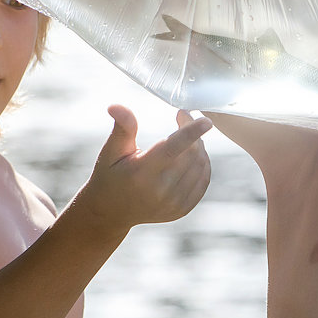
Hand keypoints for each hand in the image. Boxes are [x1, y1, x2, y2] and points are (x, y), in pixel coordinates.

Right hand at [76, 105, 211, 235]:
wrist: (111, 211)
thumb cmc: (110, 174)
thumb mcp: (111, 151)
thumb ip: (122, 127)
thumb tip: (115, 105)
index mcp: (141, 173)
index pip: (173, 148)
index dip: (191, 132)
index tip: (206, 120)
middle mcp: (160, 191)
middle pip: (191, 154)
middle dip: (193, 132)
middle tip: (183, 118)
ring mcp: (173, 203)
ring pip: (200, 166)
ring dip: (199, 147)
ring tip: (187, 138)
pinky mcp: (182, 209)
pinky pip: (203, 181)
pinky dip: (203, 164)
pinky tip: (193, 155)